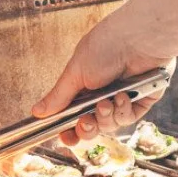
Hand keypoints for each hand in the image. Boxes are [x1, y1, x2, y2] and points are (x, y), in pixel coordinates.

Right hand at [31, 19, 172, 144]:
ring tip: (105, 102)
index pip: (72, 117)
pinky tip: (123, 96)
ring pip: (109, 125)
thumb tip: (36, 112)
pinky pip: (128, 118)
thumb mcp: (76, 73)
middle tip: (85, 122)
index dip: (69, 131)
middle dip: (87, 129)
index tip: (66, 138)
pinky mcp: (140, 101)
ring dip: (105, 117)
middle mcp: (101, 95)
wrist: (137, 38)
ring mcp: (121, 99)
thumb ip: (58, 96)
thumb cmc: (105, 46)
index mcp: (82, 88)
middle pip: (91, 127)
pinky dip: (123, 110)